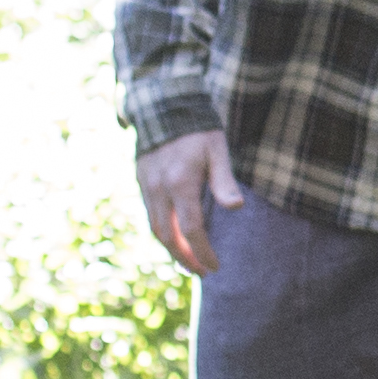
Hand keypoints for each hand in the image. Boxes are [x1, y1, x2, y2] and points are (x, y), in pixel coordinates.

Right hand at [136, 130, 245, 277]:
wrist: (163, 105)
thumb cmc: (198, 129)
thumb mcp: (217, 150)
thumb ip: (224, 181)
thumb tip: (236, 207)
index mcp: (180, 183)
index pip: (191, 229)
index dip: (203, 252)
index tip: (215, 267)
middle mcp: (158, 189)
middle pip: (168, 237)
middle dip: (184, 259)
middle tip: (201, 273)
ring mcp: (146, 186)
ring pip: (155, 229)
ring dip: (171, 250)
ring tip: (189, 263)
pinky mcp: (141, 182)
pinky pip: (149, 216)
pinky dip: (162, 233)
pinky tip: (175, 239)